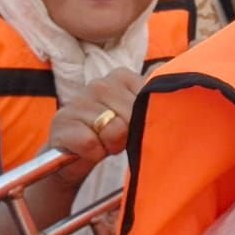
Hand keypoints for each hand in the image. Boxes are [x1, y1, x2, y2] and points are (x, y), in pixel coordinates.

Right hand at [38, 69, 144, 198]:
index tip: (134, 125)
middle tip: (116, 139)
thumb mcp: (137, 115)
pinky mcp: (61, 122)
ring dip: (111, 145)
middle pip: (132, 117)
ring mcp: (78, 101)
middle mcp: (99, 84)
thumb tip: (172, 76)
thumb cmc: (112, 134)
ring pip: (113, 130)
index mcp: (121, 77)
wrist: (74, 158)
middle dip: (128, 136)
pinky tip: (87, 150)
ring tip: (102, 143)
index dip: (145, 119)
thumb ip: (153, 95)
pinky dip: (93, 153)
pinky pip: (91, 143)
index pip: (148, 97)